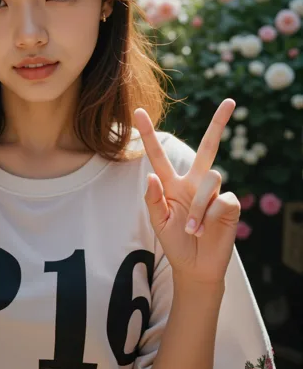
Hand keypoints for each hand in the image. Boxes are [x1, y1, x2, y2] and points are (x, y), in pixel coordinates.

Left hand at [134, 99, 240, 284]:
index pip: (158, 154)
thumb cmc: (175, 241)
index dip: (148, 134)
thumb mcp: (157, 221)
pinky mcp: (230, 204)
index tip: (137, 112)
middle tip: (229, 102)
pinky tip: (206, 229)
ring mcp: (214, 192)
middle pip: (208, 147)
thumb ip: (152, 198)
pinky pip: (222, 198)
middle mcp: (194, 182)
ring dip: (198, 206)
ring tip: (192, 229)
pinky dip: (210, 215)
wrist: (194, 266)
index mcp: (172, 183)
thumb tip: (151, 175)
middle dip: (218, 124)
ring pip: (211, 178)